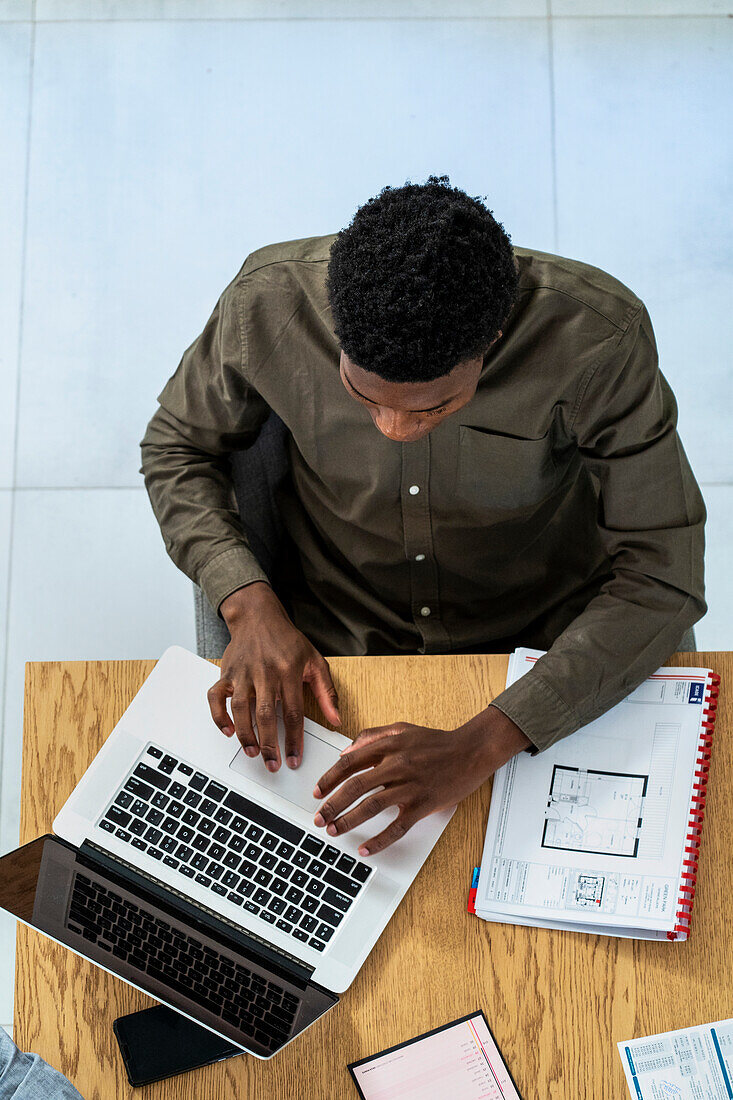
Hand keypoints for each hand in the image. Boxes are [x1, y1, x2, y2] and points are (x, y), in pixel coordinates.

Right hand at [207, 582, 340, 771]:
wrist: (258, 616)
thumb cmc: (287, 640)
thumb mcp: (315, 660)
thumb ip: (327, 692)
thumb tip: (336, 720)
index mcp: (289, 671)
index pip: (293, 711)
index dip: (294, 739)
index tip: (295, 758)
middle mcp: (265, 672)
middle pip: (266, 714)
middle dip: (269, 743)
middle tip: (273, 765)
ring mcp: (243, 673)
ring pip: (241, 708)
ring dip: (245, 734)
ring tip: (253, 752)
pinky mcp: (227, 673)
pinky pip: (216, 696)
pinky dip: (219, 715)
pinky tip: (227, 731)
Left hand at [312, 706, 530, 855]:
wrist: (471, 751)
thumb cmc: (436, 742)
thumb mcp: (402, 729)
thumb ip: (371, 736)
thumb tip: (345, 752)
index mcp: (389, 746)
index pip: (349, 763)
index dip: (329, 779)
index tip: (317, 792)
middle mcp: (397, 765)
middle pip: (355, 786)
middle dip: (332, 804)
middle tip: (318, 818)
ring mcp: (410, 786)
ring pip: (372, 806)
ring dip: (348, 821)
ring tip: (334, 831)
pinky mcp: (423, 805)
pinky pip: (397, 827)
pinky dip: (379, 840)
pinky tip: (365, 849)